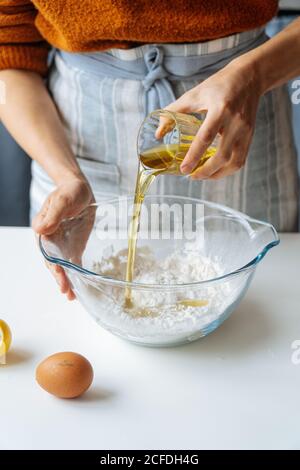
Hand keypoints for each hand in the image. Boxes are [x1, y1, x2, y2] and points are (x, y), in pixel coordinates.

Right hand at [32, 177, 94, 299]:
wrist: (79, 189)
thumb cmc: (69, 192)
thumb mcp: (62, 200)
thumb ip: (53, 214)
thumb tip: (40, 229)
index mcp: (44, 229)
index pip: (46, 250)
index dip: (52, 263)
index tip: (58, 273)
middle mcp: (50, 240)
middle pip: (53, 262)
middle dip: (59, 277)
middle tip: (66, 290)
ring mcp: (61, 245)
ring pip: (62, 266)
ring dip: (66, 280)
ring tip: (71, 296)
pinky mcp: (72, 246)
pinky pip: (72, 262)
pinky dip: (75, 274)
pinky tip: (78, 287)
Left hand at [162, 58, 260, 178]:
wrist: (249, 77)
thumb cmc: (218, 85)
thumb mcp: (194, 95)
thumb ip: (174, 112)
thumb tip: (158, 134)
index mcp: (220, 109)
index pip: (206, 137)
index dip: (194, 156)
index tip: (184, 170)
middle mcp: (235, 121)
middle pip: (222, 156)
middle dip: (206, 171)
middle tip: (191, 176)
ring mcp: (246, 130)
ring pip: (234, 162)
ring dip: (218, 174)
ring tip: (203, 175)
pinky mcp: (250, 136)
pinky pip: (241, 160)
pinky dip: (227, 169)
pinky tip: (215, 170)